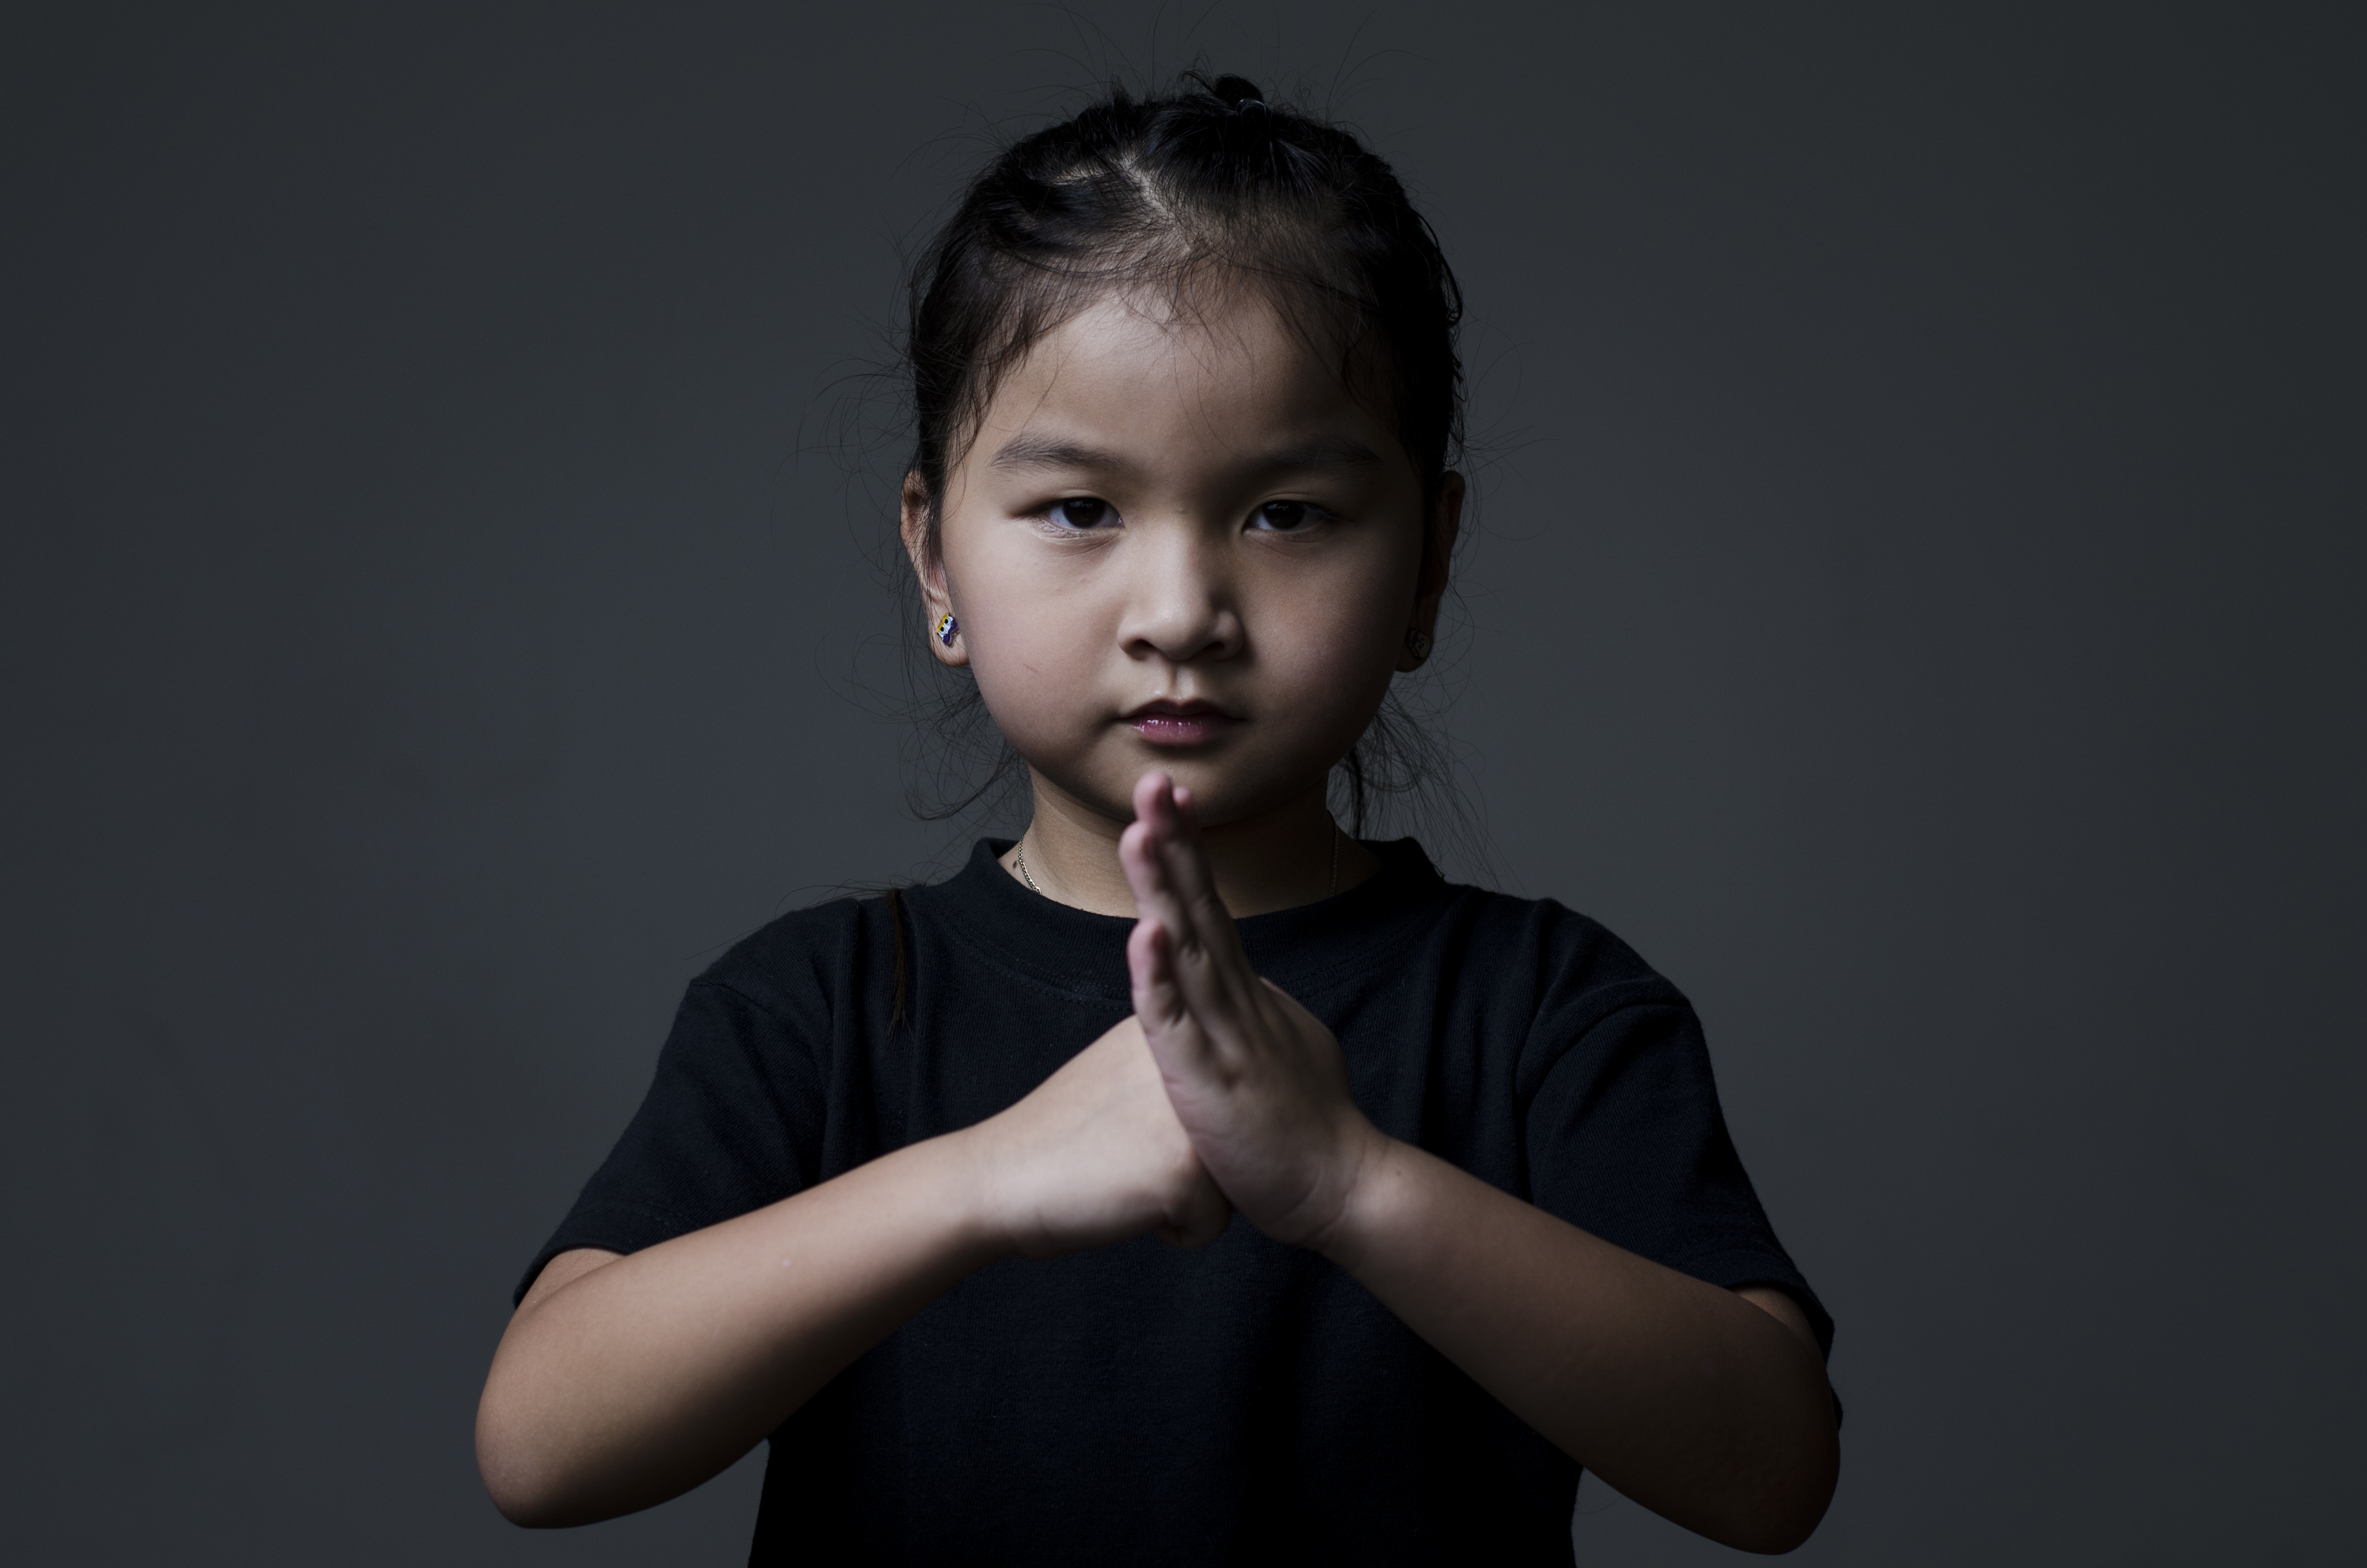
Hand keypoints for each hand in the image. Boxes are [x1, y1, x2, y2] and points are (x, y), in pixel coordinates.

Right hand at [964, 1012, 1232, 1257]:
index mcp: (1178, 1032)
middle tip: (1125, 1150)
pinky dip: (1172, 1230)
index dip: (1178, 1131)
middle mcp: (1197, 1065)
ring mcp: (1196, 1117)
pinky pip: (1212, 1225)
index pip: (1226, 1101)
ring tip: (1125, 1171)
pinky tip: (1125, 1200)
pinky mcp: (1187, 1172)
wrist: (1003, 1177)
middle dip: (1187, 1162)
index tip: (1131, 1127)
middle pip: (1237, 1141)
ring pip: (1232, 1185)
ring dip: (1186, 1196)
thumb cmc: (1062, 1137)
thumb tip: (1230, 1083)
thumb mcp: (1124, 1072)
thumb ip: (1177, 1069)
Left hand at [1118, 772, 1388, 1248]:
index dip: (1189, 853)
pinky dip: (1157, 979)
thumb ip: (1259, 1013)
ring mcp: (1227, 1037)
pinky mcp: (1210, 1082)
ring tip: (1141, 832)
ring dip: (1164, 889)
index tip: (1169, 799)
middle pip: (1203, 908)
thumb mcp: (1280, 1049)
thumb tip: (1255, 989)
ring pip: (1187, 951)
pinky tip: (1143, 935)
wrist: (1343, 1189)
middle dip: (1177, 842)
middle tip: (1153, 780)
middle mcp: (1240, 1002)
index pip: (1213, 910)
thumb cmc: (1308, 1127)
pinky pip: (1176, 1024)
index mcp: (1249, 996)